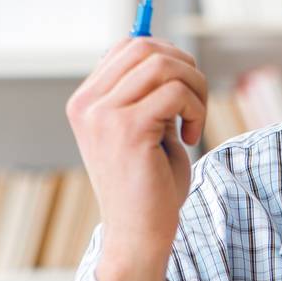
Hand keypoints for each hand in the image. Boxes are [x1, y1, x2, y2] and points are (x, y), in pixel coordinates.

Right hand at [66, 37, 207, 280]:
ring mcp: (103, 115)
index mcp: (86, 101)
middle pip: (146, 47)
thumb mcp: (146, 130)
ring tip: (194, 122)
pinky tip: (190, 138)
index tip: (185, 89)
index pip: (128, 46)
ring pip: (164, 65)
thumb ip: (151, 95)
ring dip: (195, 89)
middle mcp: (87, 104)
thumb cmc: (149, 186)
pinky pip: (176, 93)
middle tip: (195, 104)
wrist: (139, 234)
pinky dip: (195, 110)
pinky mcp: (127, 129)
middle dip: (186, 68)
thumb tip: (172, 57)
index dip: (167, 56)